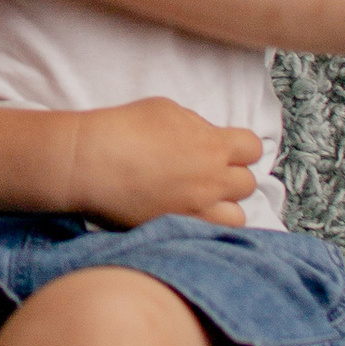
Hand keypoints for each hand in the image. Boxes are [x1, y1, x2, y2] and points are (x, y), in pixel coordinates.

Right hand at [61, 96, 261, 228]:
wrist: (91, 162)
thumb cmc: (124, 129)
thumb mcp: (168, 109)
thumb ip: (198, 126)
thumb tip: (209, 139)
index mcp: (213, 146)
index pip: (253, 148)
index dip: (241, 147)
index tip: (227, 148)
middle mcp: (212, 181)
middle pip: (247, 183)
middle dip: (232, 176)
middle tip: (210, 173)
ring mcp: (196, 211)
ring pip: (238, 217)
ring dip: (226, 207)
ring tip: (204, 200)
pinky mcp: (177, 230)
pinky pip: (209, 236)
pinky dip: (206, 227)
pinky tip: (189, 216)